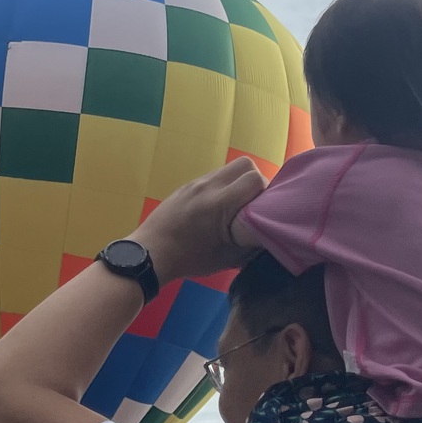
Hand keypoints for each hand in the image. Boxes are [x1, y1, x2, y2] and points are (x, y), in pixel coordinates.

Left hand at [130, 156, 266, 280]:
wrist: (150, 253)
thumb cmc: (190, 258)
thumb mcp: (228, 257)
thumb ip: (252, 241)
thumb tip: (270, 233)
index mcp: (220, 202)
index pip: (255, 179)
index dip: (266, 192)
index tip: (264, 210)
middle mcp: (208, 186)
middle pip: (244, 163)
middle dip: (254, 180)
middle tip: (253, 203)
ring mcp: (194, 184)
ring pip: (227, 169)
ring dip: (237, 183)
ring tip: (235, 207)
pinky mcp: (185, 187)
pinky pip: (211, 177)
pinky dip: (221, 187)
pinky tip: (217, 208)